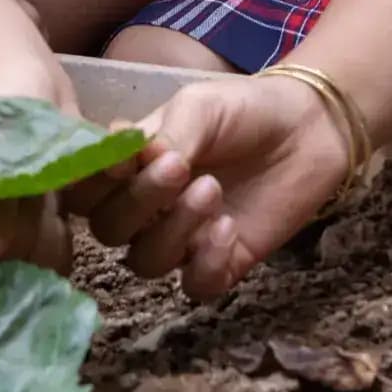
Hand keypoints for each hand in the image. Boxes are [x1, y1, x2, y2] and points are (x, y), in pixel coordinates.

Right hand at [0, 64, 78, 274]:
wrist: (30, 90)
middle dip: (19, 248)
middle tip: (38, 206)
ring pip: (18, 273)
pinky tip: (58, 210)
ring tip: (48, 201)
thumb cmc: (4, 107)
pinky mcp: (19, 242)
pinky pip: (43, 263)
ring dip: (43, 242)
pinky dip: (58, 241)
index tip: (12, 251)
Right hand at [73, 72, 353, 301]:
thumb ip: (164, 135)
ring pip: (146, 262)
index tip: (120, 163)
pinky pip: (194, 285)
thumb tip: (128, 161)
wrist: (308, 128)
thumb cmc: (244, 110)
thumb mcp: (198, 107)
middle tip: (179, 169)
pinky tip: (228, 229)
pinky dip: (205, 262)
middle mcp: (146, 208)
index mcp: (129, 167)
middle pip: (108, 229)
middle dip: (138, 203)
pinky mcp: (220, 264)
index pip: (84, 189)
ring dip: (173, 230)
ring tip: (212, 191)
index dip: (90, 183)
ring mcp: (181, 239)